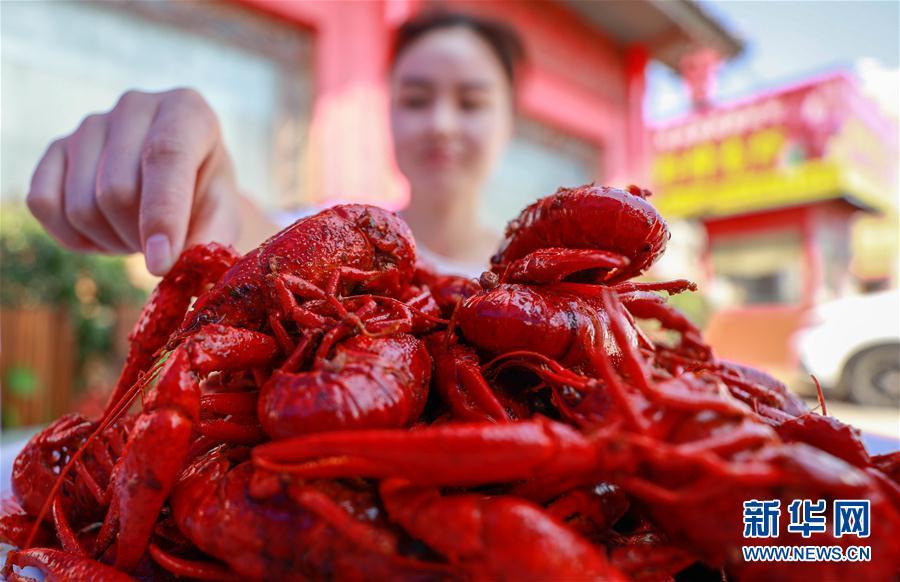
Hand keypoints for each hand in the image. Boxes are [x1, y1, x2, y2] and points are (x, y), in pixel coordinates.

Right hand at [27, 88, 240, 274]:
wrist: (179, 183)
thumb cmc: (206, 196)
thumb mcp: (222, 214)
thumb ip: (209, 236)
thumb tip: (174, 264)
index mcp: (185, 111)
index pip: (165, 156)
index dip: (161, 215)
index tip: (162, 263)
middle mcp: (134, 106)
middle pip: (116, 191)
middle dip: (138, 237)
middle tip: (160, 247)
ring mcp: (89, 124)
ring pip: (80, 205)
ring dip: (110, 239)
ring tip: (138, 234)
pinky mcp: (56, 149)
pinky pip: (44, 204)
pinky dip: (73, 236)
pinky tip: (105, 232)